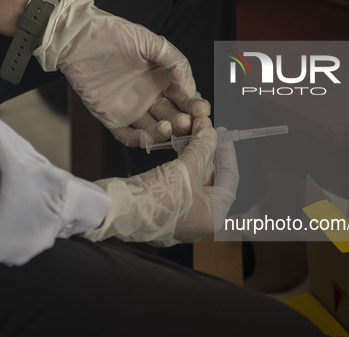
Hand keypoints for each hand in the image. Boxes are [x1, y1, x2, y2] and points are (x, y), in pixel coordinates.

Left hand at [34, 0, 209, 147]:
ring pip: (154, 129)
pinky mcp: (112, 118)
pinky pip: (128, 136)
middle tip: (188, 123)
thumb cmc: (113, 33)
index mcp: (163, 79)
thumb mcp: (151, 42)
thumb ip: (175, 63)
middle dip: (184, 122)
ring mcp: (132, 109)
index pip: (186, 99)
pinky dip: (139, 141)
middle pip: (173, 116)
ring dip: (164, 132)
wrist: (77, 37)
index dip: (195, 106)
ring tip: (168, 126)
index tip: (202, 110)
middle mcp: (150, 96)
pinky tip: (148, 138)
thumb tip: (190, 89)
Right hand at [82, 119, 238, 245]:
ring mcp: (182, 218)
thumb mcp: (186, 168)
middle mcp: (201, 221)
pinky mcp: (165, 211)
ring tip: (189, 133)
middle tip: (204, 128)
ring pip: (194, 181)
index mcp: (214, 216)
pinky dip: (180, 167)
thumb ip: (202, 149)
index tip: (222, 133)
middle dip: (207, 152)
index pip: (230, 179)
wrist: (119, 212)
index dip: (227, 152)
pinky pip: (180, 186)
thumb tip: (210, 133)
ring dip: (193, 157)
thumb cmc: (158, 197)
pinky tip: (177, 149)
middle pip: (212, 179)